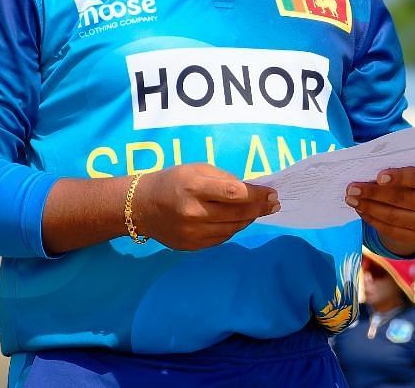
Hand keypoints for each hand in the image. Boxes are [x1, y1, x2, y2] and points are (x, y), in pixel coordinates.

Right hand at [133, 164, 278, 250]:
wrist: (140, 207)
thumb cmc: (173, 181)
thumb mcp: (197, 169)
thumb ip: (224, 179)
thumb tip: (252, 189)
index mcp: (194, 187)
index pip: (234, 193)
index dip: (257, 194)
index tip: (272, 193)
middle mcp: (193, 212)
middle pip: (237, 213)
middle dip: (260, 208)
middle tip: (274, 204)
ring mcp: (191, 232)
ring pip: (232, 228)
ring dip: (249, 219)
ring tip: (258, 211)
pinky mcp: (191, 246)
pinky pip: (221, 238)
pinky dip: (233, 229)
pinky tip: (238, 220)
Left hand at [346, 160, 414, 256]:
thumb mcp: (413, 167)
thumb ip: (397, 165)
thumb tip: (368, 166)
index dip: (398, 177)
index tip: (379, 176)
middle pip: (400, 199)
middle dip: (373, 193)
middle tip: (352, 188)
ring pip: (392, 216)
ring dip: (369, 207)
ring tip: (352, 199)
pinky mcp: (413, 237)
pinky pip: (389, 229)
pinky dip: (372, 219)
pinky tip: (361, 210)